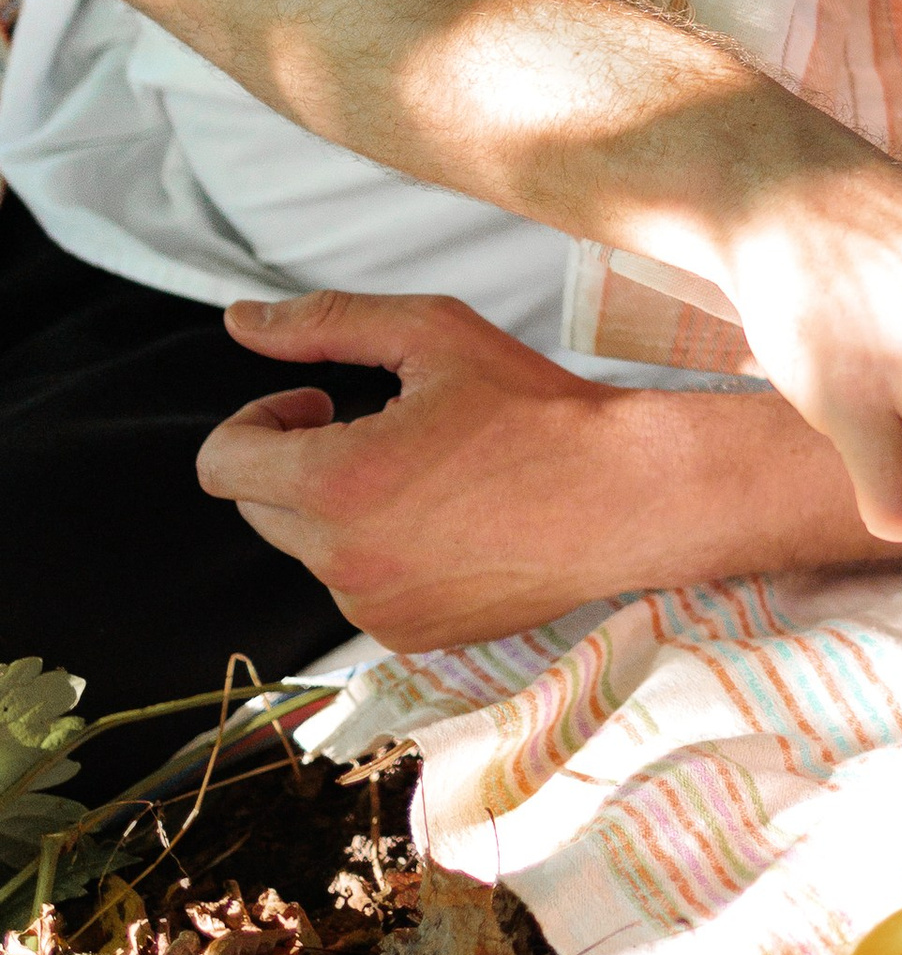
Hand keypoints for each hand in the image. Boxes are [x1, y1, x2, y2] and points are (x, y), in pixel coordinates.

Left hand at [202, 292, 690, 652]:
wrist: (625, 496)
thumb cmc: (536, 409)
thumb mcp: (434, 335)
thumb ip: (324, 324)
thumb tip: (238, 319)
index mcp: (338, 482)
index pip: (222, 464)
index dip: (260, 420)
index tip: (320, 403)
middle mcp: (344, 559)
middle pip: (258, 507)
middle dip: (296, 463)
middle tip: (376, 430)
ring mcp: (375, 606)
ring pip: (309, 548)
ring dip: (339, 509)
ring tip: (426, 478)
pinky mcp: (409, 635)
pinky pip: (358, 587)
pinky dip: (380, 553)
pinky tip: (447, 523)